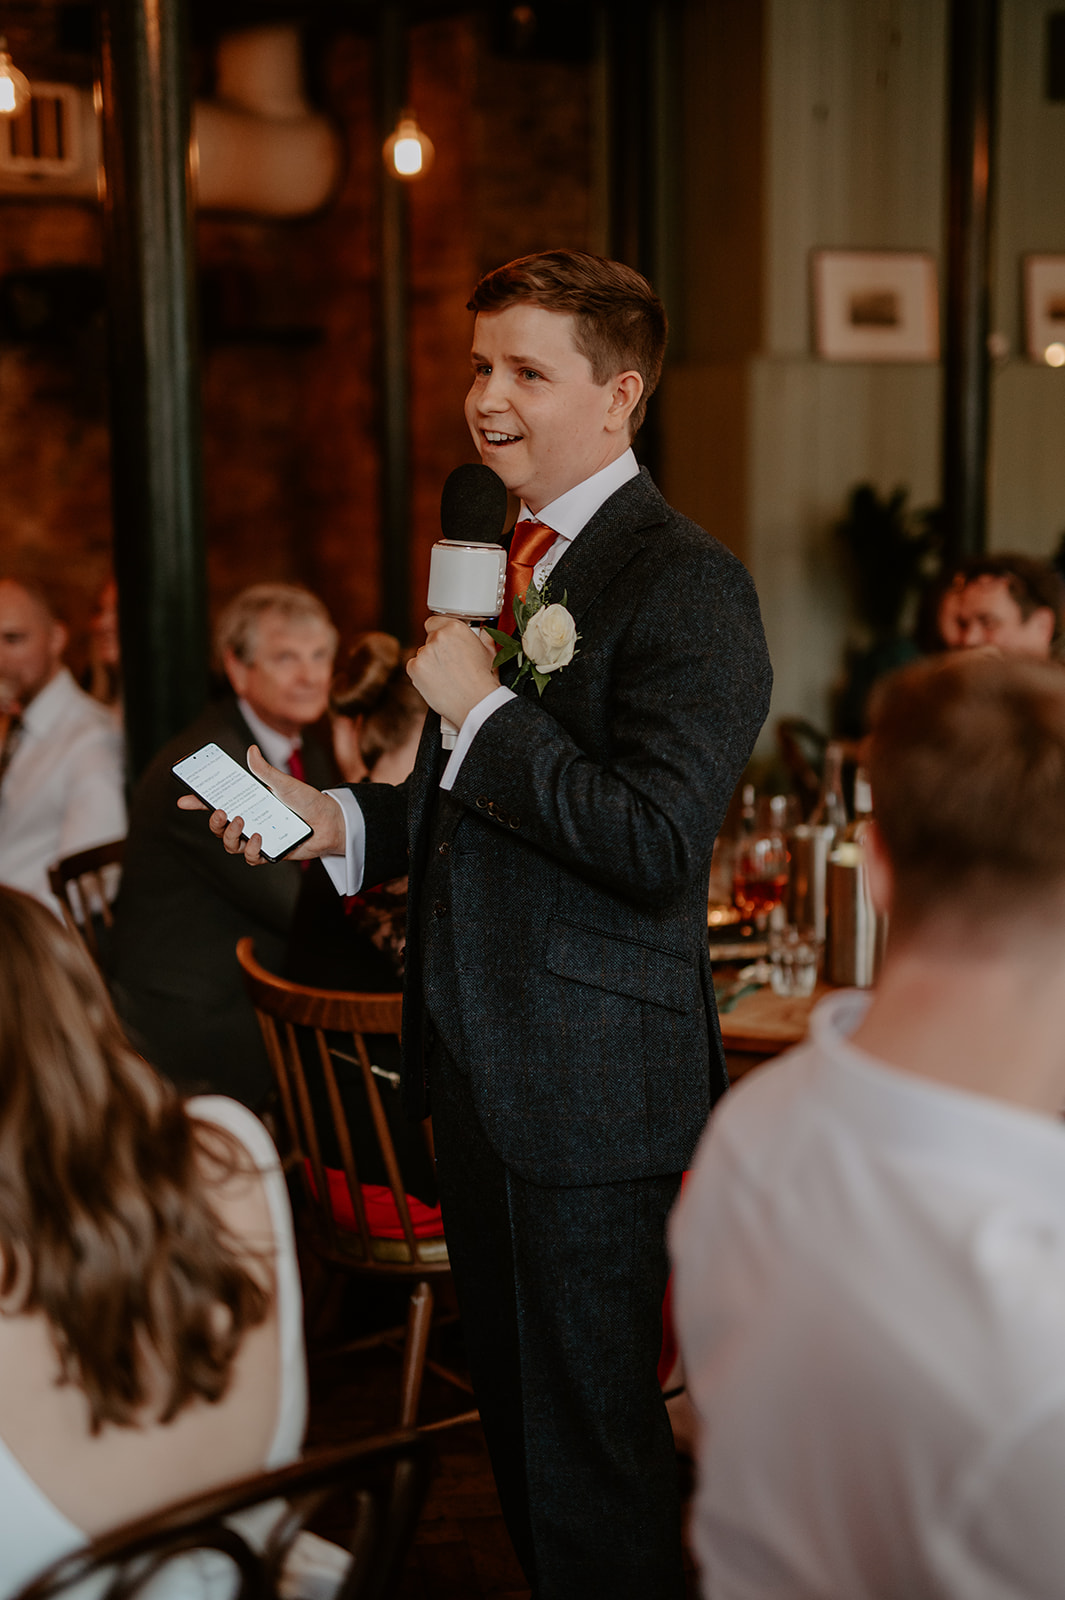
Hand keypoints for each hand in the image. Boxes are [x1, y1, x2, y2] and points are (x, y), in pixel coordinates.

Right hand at [176, 744, 345, 864]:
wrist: (329, 822)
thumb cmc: (307, 800)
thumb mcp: (284, 783)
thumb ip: (265, 771)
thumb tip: (251, 750)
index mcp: (248, 802)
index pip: (217, 802)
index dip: (198, 801)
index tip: (183, 799)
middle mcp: (249, 820)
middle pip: (218, 826)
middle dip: (213, 821)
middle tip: (222, 811)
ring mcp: (257, 838)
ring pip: (230, 844)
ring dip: (230, 835)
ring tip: (242, 823)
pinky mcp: (268, 852)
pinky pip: (251, 857)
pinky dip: (252, 849)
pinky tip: (260, 838)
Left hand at [407, 617, 498, 725]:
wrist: (475, 704)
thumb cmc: (484, 681)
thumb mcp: (490, 653)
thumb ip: (483, 637)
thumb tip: (484, 631)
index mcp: (455, 628)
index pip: (435, 621)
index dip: (439, 633)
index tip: (444, 643)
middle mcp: (438, 636)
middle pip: (429, 639)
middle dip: (436, 650)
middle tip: (449, 665)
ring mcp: (424, 652)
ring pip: (421, 654)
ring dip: (429, 663)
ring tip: (445, 677)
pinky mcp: (415, 668)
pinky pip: (414, 668)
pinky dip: (421, 675)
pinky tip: (436, 683)